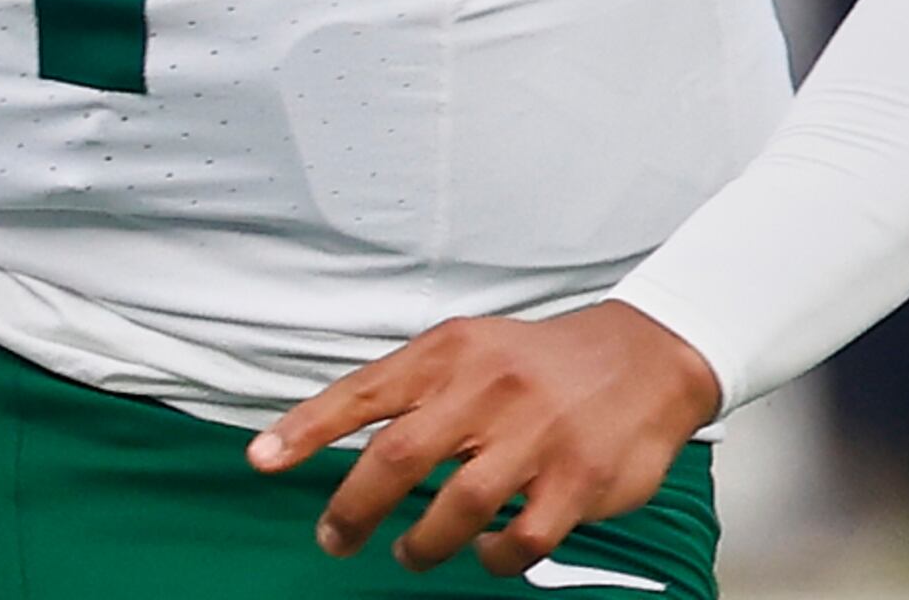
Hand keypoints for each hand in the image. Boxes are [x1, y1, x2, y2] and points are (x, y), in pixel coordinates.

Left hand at [246, 302, 721, 576]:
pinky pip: (518, 540)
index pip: (363, 391)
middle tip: (334, 537)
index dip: (306, 427)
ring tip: (410, 551)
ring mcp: (533, 438)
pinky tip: (485, 552)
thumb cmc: (539, 363)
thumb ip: (412, 388)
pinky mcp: (576, 481)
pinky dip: (492, 557)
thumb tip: (334, 435)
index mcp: (450, 354)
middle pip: (397, 458)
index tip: (262, 459)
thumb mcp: (470, 350)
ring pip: (454, 510)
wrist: (646, 358)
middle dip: (352, 507)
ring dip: (421, 543)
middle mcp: (487, 390)